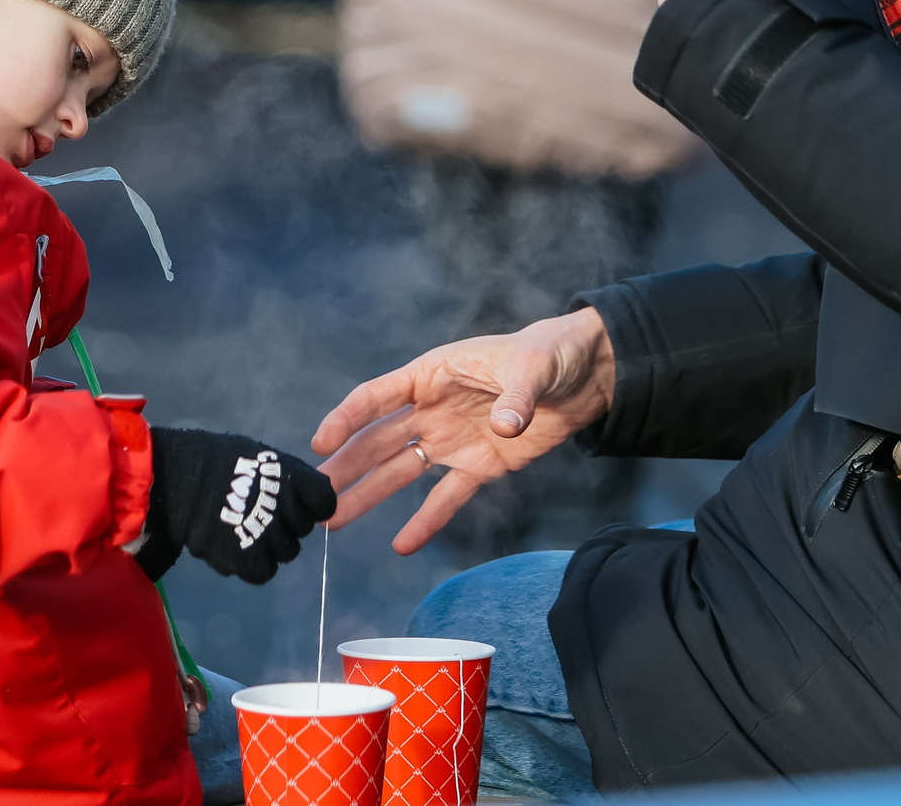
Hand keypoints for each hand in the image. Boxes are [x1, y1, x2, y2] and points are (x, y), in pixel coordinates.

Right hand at [140, 427, 336, 584]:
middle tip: (259, 513)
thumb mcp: (258, 456)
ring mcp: (267, 536)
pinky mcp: (245, 560)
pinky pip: (263, 572)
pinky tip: (237, 549)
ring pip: (286, 553)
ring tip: (244, 531)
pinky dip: (253, 564)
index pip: (324, 501)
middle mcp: (286, 507)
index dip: (313, 504)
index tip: (295, 503)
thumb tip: (304, 499)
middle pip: (304, 529)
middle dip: (287, 524)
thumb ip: (286, 478)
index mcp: (292, 477)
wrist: (176, 476)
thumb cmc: (215, 460)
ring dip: (270, 546)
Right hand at [311, 308, 615, 555]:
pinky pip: (447, 498)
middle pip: (379, 440)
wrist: (585, 376)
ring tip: (334, 522)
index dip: (347, 418)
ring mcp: (453, 439)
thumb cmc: (550, 354)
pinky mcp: (480, 466)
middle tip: (315, 495)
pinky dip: (426, 521)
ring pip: (401, 471)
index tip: (319, 443)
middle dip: (346, 466)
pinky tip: (401, 546)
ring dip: (369, 495)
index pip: (378, 397)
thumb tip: (506, 428)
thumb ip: (516, 396)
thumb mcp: (533, 367)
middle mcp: (432, 409)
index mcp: (432, 373)